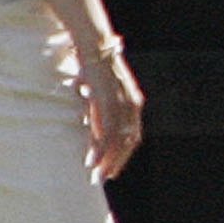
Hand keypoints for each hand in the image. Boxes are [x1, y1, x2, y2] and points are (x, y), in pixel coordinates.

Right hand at [76, 43, 143, 177]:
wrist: (94, 45)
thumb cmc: (95, 66)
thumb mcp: (101, 90)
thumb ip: (100, 107)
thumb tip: (90, 122)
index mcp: (133, 103)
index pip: (133, 136)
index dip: (124, 154)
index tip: (113, 168)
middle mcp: (132, 106)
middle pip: (128, 142)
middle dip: (116, 162)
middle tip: (104, 177)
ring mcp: (121, 105)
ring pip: (117, 141)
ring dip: (106, 160)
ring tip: (96, 174)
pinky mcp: (108, 102)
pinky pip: (105, 132)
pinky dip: (100, 150)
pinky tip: (92, 161)